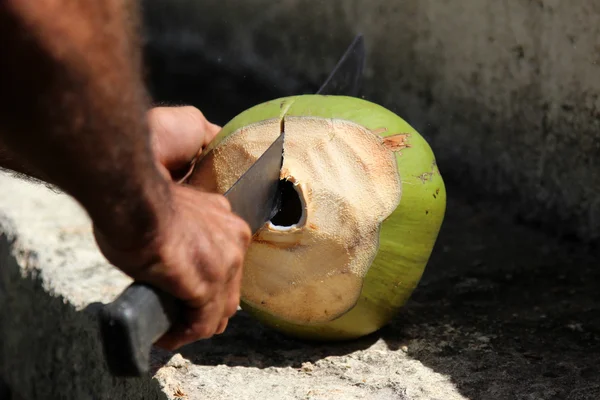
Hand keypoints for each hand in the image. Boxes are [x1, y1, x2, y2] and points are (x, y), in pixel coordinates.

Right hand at [95, 106, 251, 349]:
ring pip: (218, 309)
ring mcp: (225, 263)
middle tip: (180, 320)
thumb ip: (183, 233)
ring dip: (194, 325)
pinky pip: (200, 323)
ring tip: (170, 332)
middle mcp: (234, 240)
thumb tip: (171, 254)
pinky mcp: (208, 284)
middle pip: (228, 289)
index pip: (226, 265)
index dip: (208, 286)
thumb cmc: (137, 200)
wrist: (132, 197)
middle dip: (206, 308)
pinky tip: (164, 336)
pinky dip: (183, 335)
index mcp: (226, 220)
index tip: (183, 296)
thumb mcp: (173, 215)